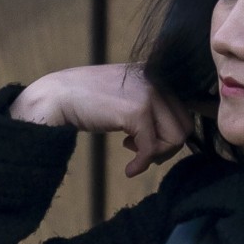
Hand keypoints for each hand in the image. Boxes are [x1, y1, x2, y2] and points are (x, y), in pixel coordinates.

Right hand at [8, 64, 193, 176]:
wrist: (55, 96)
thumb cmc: (88, 100)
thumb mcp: (127, 95)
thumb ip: (152, 106)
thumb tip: (178, 134)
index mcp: (158, 74)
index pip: (188, 107)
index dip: (177, 131)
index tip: (158, 144)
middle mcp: (158, 80)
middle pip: (185, 125)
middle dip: (167, 146)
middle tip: (144, 152)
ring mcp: (149, 94)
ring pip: (176, 137)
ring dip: (157, 154)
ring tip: (134, 155)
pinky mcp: (137, 111)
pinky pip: (152, 147)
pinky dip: (142, 164)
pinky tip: (129, 169)